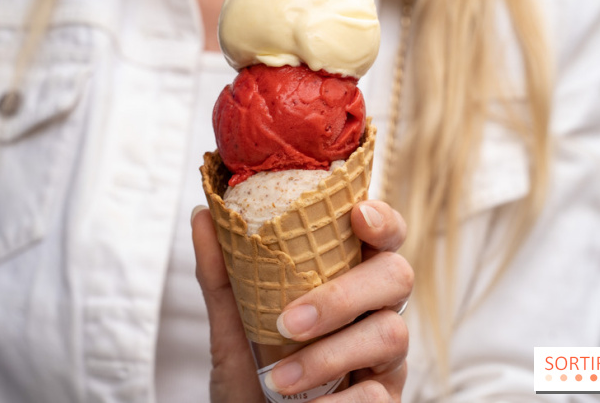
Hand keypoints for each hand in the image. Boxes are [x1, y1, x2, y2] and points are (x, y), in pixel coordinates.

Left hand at [192, 200, 412, 401]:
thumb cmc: (252, 375)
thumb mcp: (232, 326)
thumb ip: (222, 274)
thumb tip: (203, 215)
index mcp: (348, 278)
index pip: (383, 236)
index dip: (382, 219)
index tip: (357, 215)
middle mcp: (375, 311)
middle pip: (396, 276)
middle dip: (342, 295)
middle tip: (288, 322)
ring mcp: (385, 357)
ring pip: (391, 334)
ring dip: (328, 355)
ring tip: (278, 380)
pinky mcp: (385, 400)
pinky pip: (378, 395)